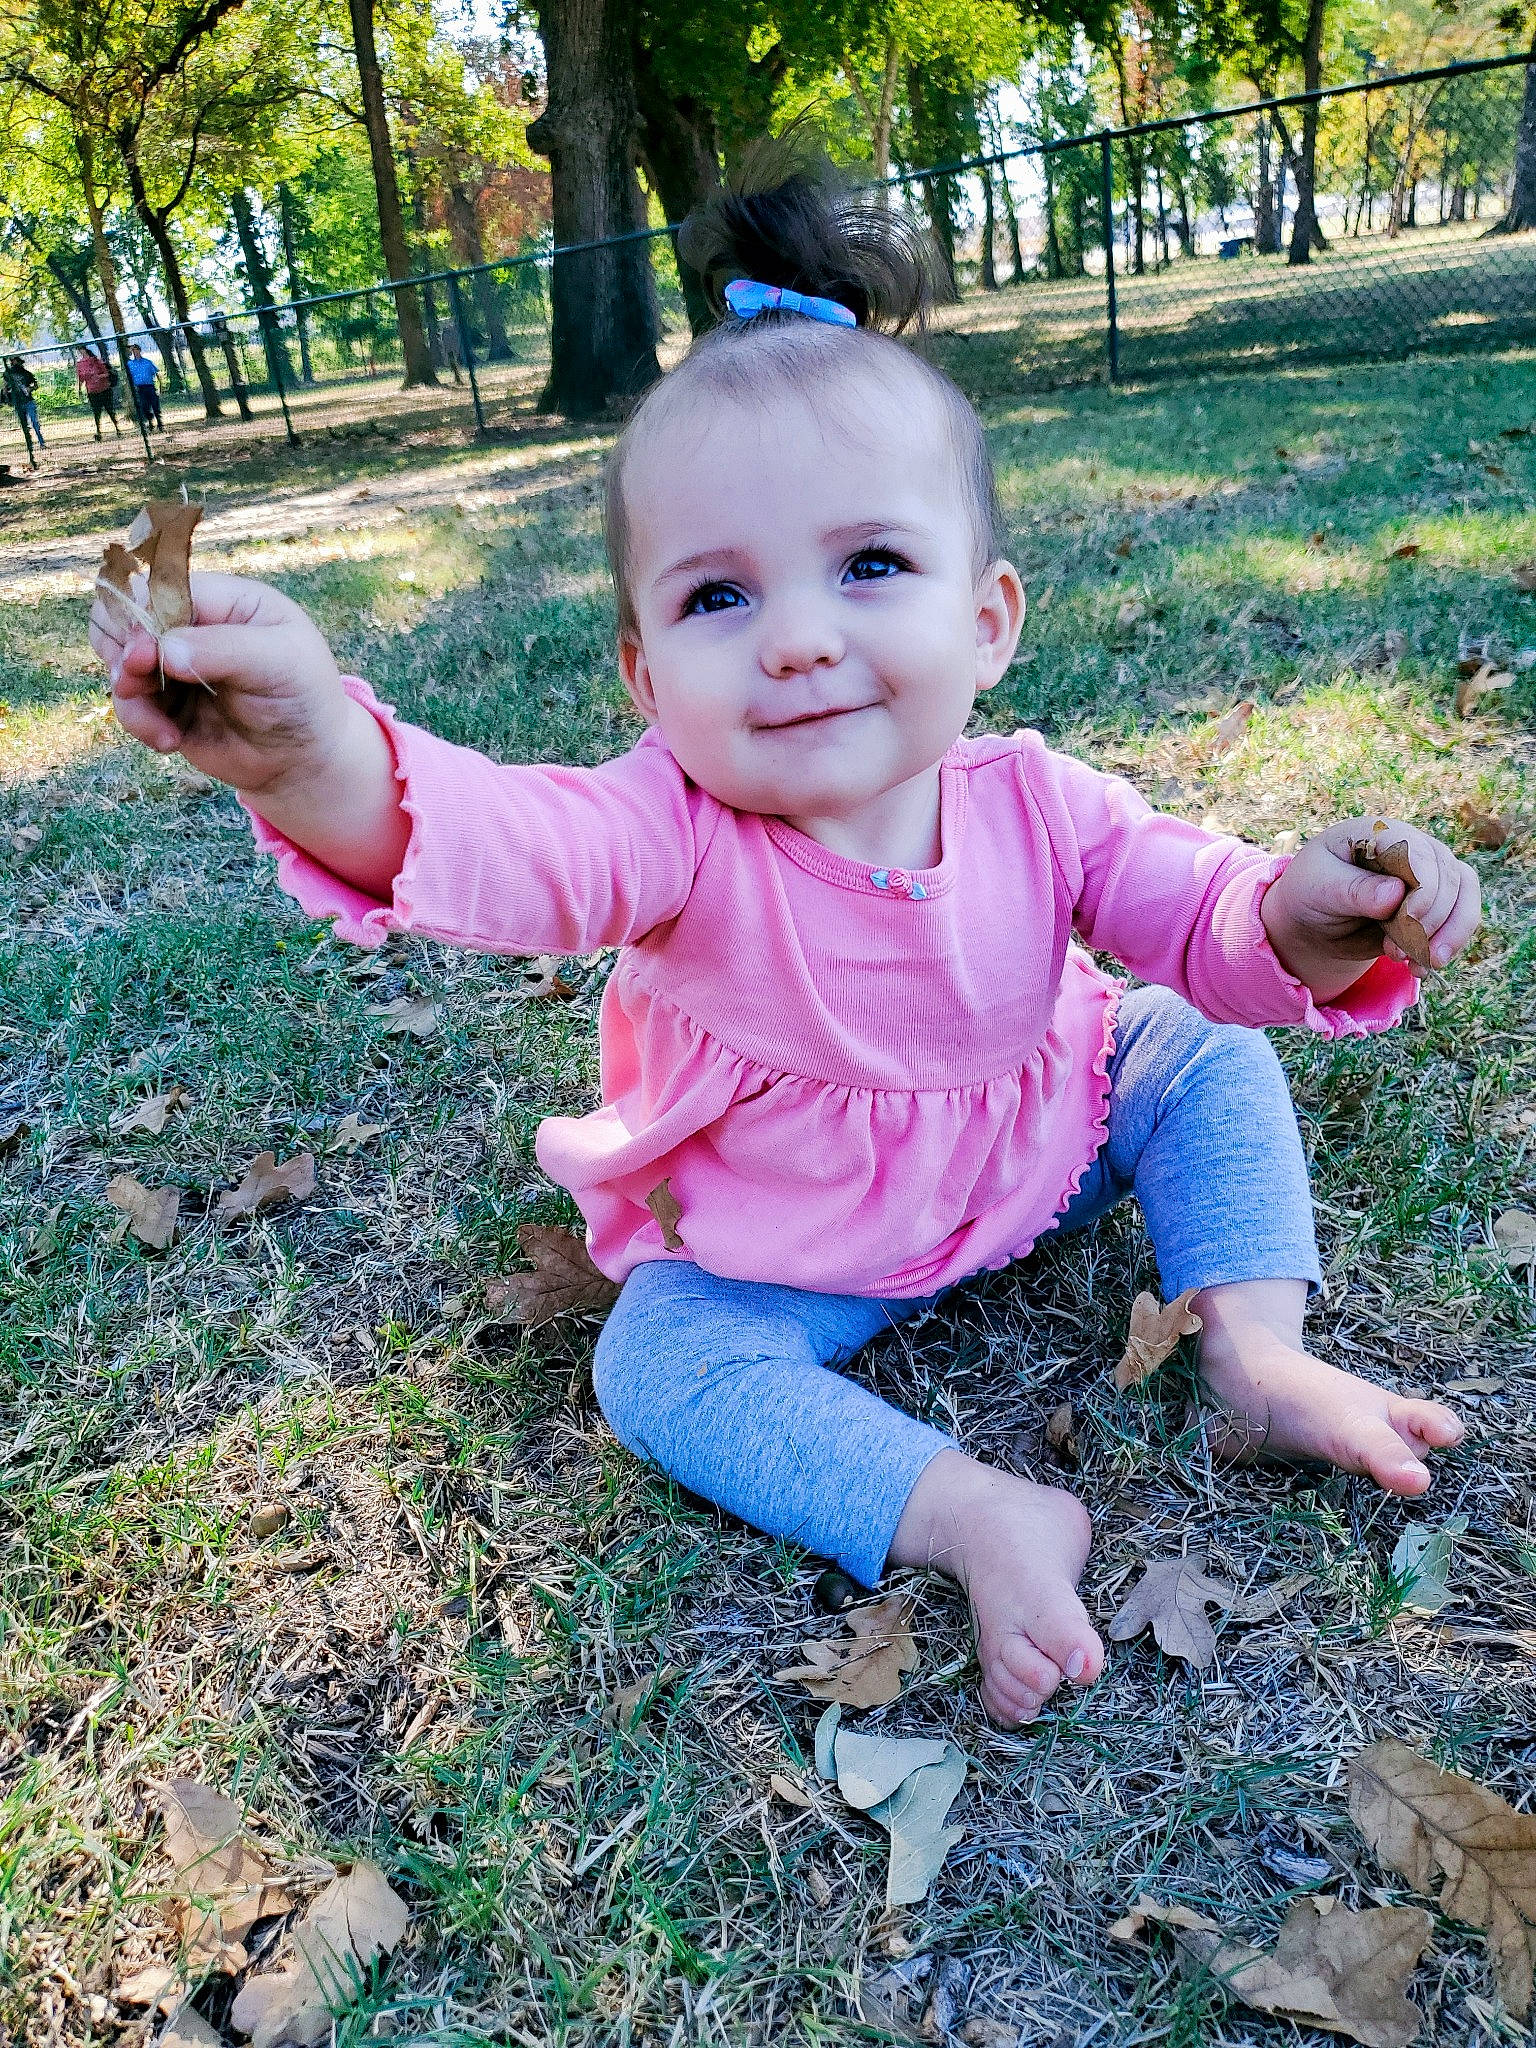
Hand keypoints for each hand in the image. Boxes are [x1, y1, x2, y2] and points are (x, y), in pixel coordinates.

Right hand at [90, 568, 409, 897]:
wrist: (305, 759)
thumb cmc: (305, 698)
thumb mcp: (279, 663)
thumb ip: (223, 650)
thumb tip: (163, 650)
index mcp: (224, 599)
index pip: (162, 586)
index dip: (143, 615)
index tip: (144, 653)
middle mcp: (192, 625)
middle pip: (124, 612)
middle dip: (122, 647)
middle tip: (135, 678)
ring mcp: (174, 663)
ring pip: (118, 659)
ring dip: (129, 693)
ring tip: (163, 726)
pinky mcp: (165, 701)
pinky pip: (129, 702)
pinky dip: (140, 722)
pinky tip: (171, 741)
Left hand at [1261, 816, 1480, 1001]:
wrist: (1315, 919)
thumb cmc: (1311, 892)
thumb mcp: (1318, 889)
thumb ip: (1354, 890)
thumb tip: (1395, 892)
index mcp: (1380, 833)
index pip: (1419, 855)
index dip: (1422, 890)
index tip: (1407, 922)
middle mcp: (1413, 847)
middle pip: (1447, 879)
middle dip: (1428, 922)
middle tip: (1394, 953)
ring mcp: (1431, 873)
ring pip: (1464, 897)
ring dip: (1449, 935)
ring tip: (1420, 964)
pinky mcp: (1439, 900)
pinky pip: (1462, 916)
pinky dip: (1449, 944)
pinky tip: (1422, 967)